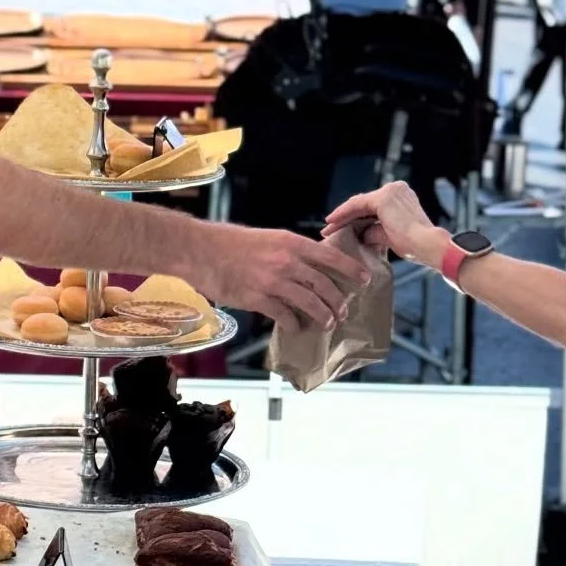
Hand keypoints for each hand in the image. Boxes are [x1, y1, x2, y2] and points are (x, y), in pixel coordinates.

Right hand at [200, 226, 366, 330]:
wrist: (201, 250)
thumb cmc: (230, 243)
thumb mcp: (268, 238)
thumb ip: (290, 251)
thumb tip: (309, 265)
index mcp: (291, 243)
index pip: (331, 257)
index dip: (351, 269)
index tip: (364, 279)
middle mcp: (286, 261)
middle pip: (325, 285)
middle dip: (339, 301)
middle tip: (345, 310)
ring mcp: (273, 281)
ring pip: (310, 303)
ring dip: (323, 316)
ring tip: (328, 323)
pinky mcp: (257, 299)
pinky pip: (284, 316)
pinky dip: (294, 324)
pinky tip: (296, 327)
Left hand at [323, 184, 442, 265]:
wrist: (428, 245)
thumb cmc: (416, 246)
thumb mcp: (392, 236)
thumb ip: (376, 231)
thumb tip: (363, 234)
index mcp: (402, 197)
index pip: (372, 206)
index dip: (354, 217)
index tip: (340, 228)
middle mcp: (397, 189)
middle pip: (364, 203)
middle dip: (346, 217)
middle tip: (329, 228)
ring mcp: (390, 191)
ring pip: (358, 204)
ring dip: (342, 217)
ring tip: (327, 228)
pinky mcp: (383, 198)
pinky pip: (357, 205)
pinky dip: (343, 214)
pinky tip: (331, 223)